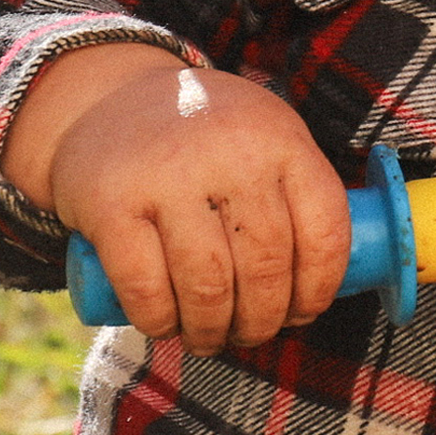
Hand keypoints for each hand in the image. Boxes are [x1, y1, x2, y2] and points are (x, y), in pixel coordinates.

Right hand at [45, 64, 349, 354]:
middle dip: (264, 319)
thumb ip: (296, 192)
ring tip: (210, 338)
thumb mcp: (267, 135)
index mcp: (282, 143)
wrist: (111, 96)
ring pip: (208, 285)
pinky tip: (165, 325)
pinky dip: (159, 320)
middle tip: (253, 333)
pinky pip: (145, 286)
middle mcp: (231, 158)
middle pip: (266, 267)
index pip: (324, 231)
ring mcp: (168, 180)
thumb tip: (323, 282)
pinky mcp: (111, 205)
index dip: (320, 286)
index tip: (306, 311)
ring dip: (213, 329)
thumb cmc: (207, 132)